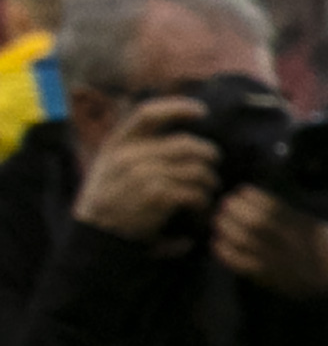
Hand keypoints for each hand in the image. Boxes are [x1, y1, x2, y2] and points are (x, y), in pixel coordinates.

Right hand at [72, 109, 220, 245]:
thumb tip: (175, 136)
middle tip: (212, 168)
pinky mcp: (157, 196)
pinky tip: (200, 210)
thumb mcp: (109, 166)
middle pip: (187, 145)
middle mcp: (130, 155)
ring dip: (209, 184)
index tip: (201, 111)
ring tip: (206, 194)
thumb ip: (135, 149)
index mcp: (117, 144)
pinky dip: (204, 203)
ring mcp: (143, 175)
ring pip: (197, 170)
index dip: (177, 108)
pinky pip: (196, 193)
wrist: (96, 238)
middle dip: (208, 156)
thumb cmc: (108, 202)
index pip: (148, 114)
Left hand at [210, 187, 327, 295]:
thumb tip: (248, 193)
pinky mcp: (266, 276)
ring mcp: (278, 261)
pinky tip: (217, 243)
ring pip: (245, 241)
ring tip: (219, 220)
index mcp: (303, 227)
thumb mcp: (308, 223)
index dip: (254, 197)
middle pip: (257, 223)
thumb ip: (285, 210)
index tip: (243, 191)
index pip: (274, 207)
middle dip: (236, 210)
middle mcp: (291, 244)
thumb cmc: (308, 243)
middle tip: (226, 204)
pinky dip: (224, 252)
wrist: (322, 278)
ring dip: (226, 227)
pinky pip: (240, 263)